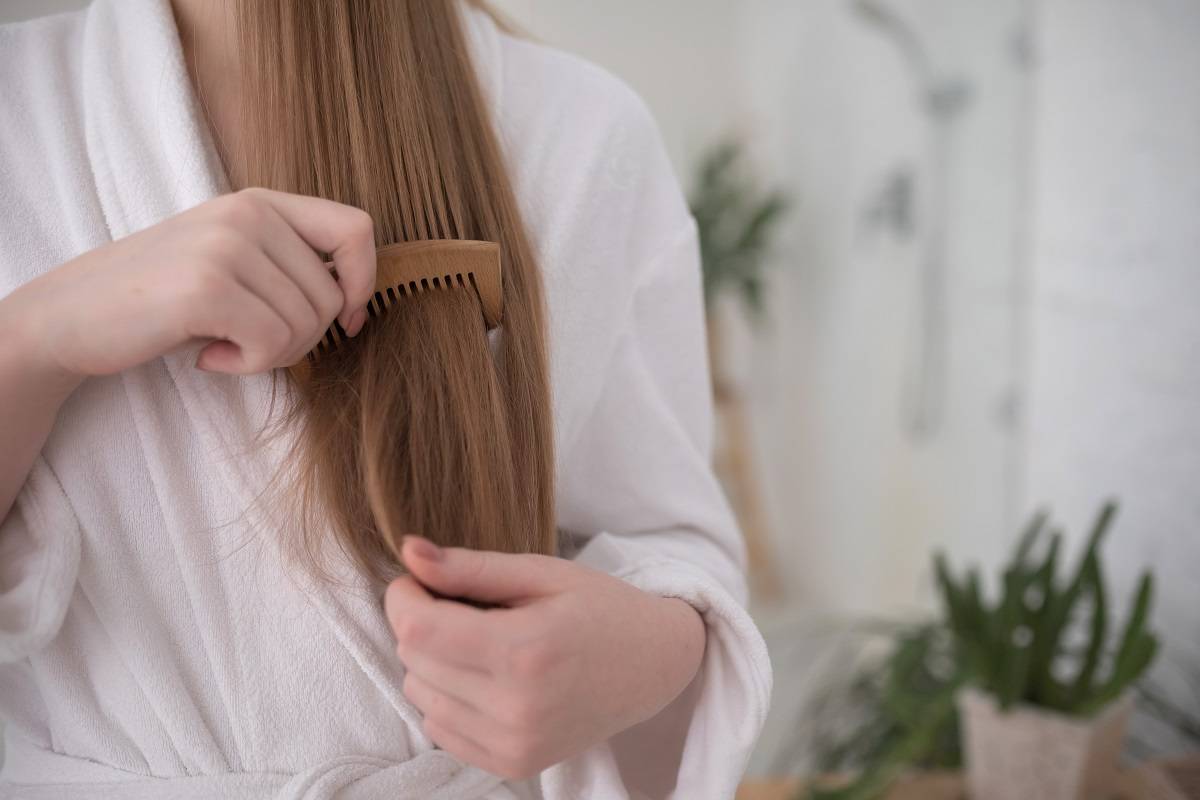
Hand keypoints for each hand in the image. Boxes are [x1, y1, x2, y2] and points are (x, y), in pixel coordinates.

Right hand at [9, 187, 376, 379]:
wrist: (71, 316)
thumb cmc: (162, 300)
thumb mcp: (232, 262)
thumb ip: (288, 264)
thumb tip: (356, 302)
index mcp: (260, 203)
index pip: (356, 228)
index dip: (363, 281)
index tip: (346, 319)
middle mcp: (248, 213)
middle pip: (331, 296)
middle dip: (302, 338)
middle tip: (248, 343)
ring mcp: (227, 246)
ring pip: (306, 325)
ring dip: (270, 355)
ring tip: (221, 344)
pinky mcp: (207, 287)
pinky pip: (272, 345)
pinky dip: (247, 366)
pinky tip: (207, 356)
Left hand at [384, 535, 706, 780]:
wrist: (653, 666)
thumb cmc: (600, 608)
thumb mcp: (541, 573)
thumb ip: (470, 567)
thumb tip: (408, 551)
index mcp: (525, 650)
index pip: (417, 629)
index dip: (404, 596)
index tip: (419, 579)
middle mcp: (517, 707)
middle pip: (413, 660)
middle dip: (420, 623)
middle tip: (458, 603)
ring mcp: (514, 743)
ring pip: (420, 694)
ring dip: (431, 662)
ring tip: (479, 641)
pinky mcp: (513, 764)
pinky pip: (439, 727)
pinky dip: (447, 697)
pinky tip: (484, 675)